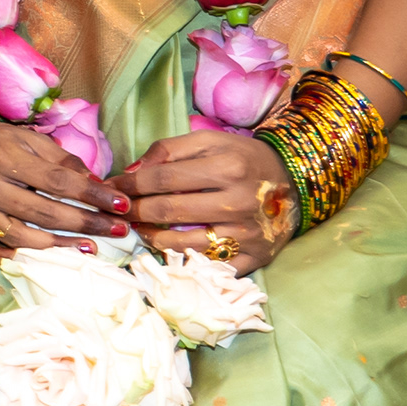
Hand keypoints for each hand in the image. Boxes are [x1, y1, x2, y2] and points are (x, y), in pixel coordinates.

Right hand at [0, 117, 129, 261]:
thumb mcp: (29, 140)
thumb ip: (62, 161)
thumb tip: (97, 185)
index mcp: (5, 158)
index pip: (58, 181)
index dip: (92, 195)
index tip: (122, 205)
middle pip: (44, 213)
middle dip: (86, 223)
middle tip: (117, 230)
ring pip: (21, 237)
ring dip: (58, 246)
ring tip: (89, 247)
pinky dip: (10, 260)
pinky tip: (37, 262)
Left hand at [112, 129, 296, 272]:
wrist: (294, 183)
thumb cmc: (244, 159)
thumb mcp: (211, 141)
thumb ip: (169, 150)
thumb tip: (133, 170)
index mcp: (228, 167)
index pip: (164, 178)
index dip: (132, 184)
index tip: (112, 187)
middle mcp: (239, 202)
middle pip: (169, 211)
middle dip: (135, 211)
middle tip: (117, 210)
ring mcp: (247, 235)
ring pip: (182, 244)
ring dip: (150, 237)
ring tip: (136, 228)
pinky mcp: (253, 258)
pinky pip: (206, 264)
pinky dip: (179, 258)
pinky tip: (164, 246)